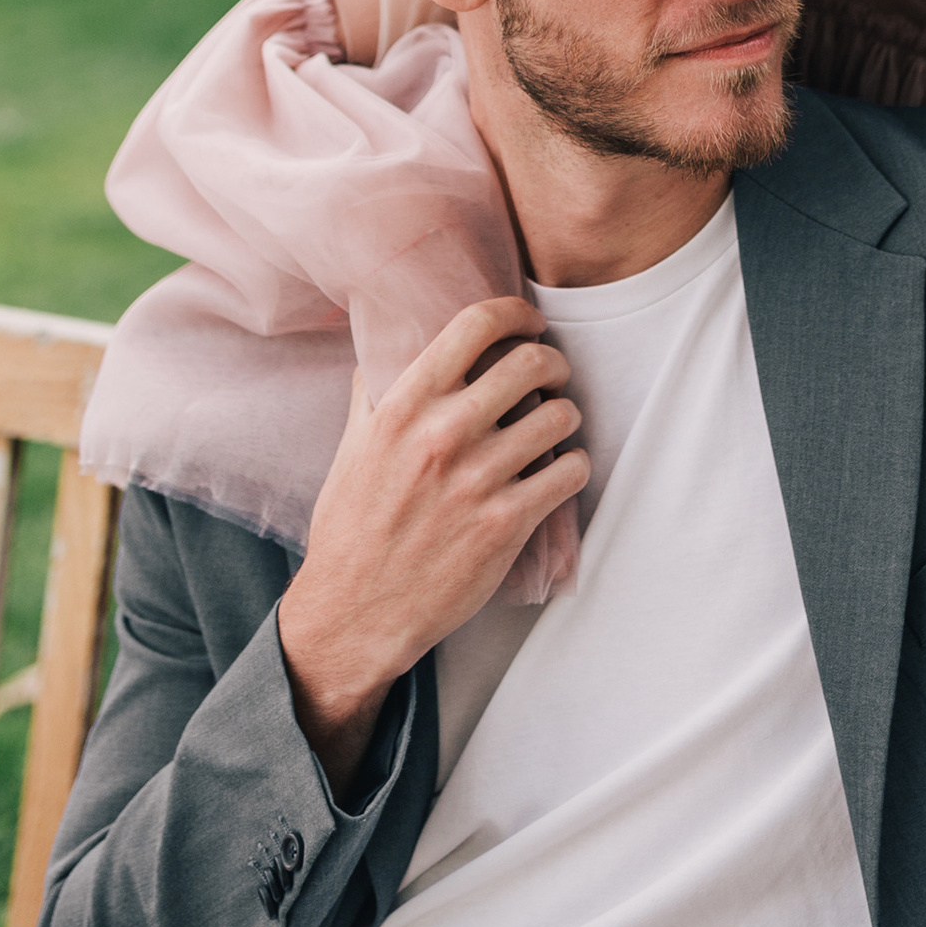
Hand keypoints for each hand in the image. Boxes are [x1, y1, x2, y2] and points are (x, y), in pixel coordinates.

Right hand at [277, 297, 585, 795]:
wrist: (355, 613)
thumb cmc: (352, 528)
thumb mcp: (352, 447)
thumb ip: (377, 390)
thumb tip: (388, 337)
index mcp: (404, 407)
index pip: (475, 324)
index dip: (515, 313)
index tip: (528, 322)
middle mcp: (443, 434)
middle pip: (531, 361)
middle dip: (552, 362)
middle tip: (550, 377)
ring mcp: (478, 480)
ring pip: (561, 415)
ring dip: (566, 415)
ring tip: (553, 427)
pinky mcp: (506, 524)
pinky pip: (571, 471)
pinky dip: (573, 466)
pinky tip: (557, 472)